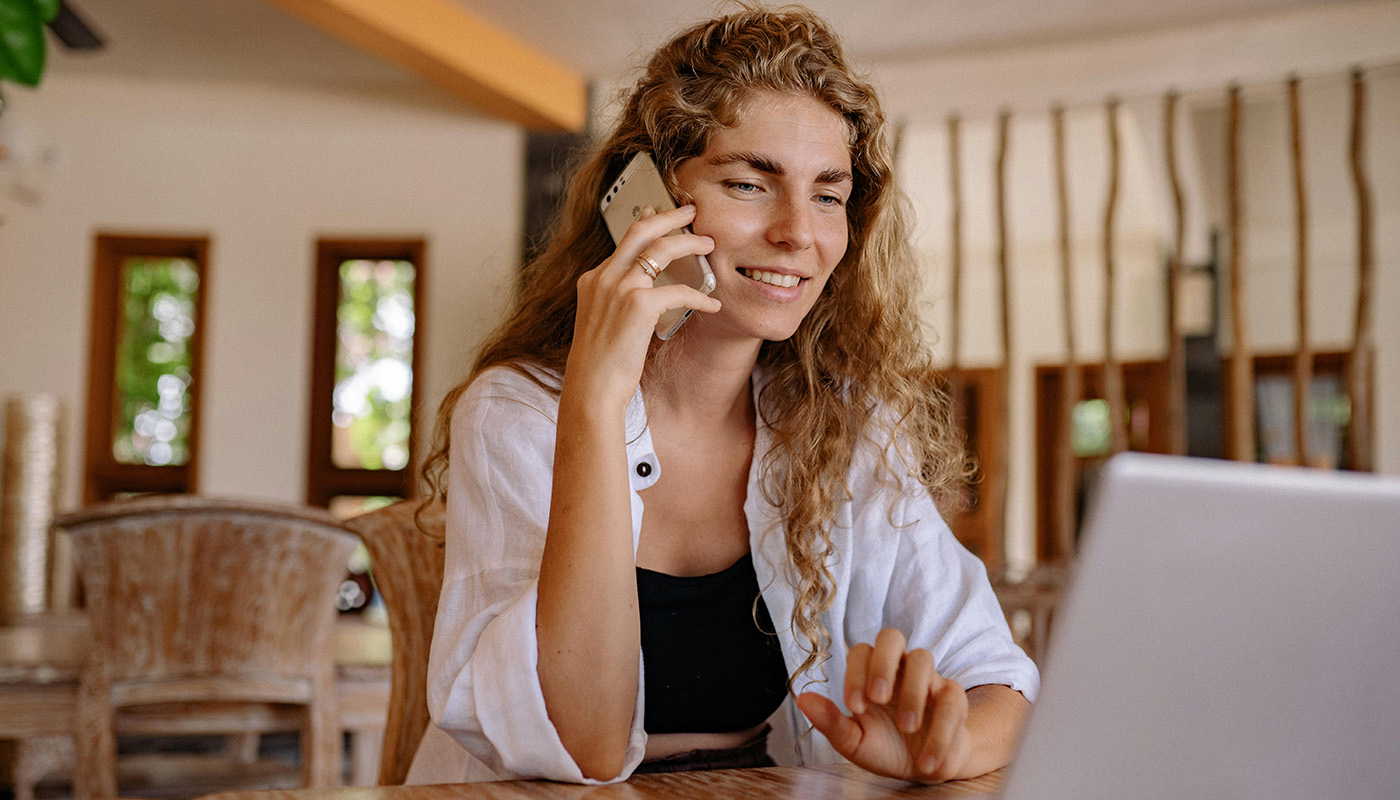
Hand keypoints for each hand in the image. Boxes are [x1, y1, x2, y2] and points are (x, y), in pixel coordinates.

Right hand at [564, 204, 718, 410]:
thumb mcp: (602, 322)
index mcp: (593, 280)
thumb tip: (642, 291)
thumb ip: (616, 301)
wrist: (591, 388)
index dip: (645, 222)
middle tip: (691, 211)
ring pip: (661, 249)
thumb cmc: (600, 365)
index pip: (623, 241)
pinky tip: (712, 304)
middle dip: (669, 216)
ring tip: (709, 245)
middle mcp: (603, 278)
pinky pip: (679, 289)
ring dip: (689, 243)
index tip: (658, 210)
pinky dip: (699, 295)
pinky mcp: (638, 305)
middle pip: (640, 230)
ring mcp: (619, 288)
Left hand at [797, 628, 971, 782]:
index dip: (856, 674)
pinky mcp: (953, 698)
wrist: (924, 768)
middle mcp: (899, 668)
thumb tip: (802, 698)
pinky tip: (926, 761)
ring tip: (907, 728)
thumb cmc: (885, 747)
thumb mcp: (854, 741)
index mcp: (871, 673)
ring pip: (923, 658)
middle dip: (883, 663)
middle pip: (891, 636)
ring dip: (913, 693)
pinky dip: (940, 731)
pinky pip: (951, 699)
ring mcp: (928, 678)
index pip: (860, 652)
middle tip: (878, 698)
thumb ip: (830, 721)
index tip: (855, 707)